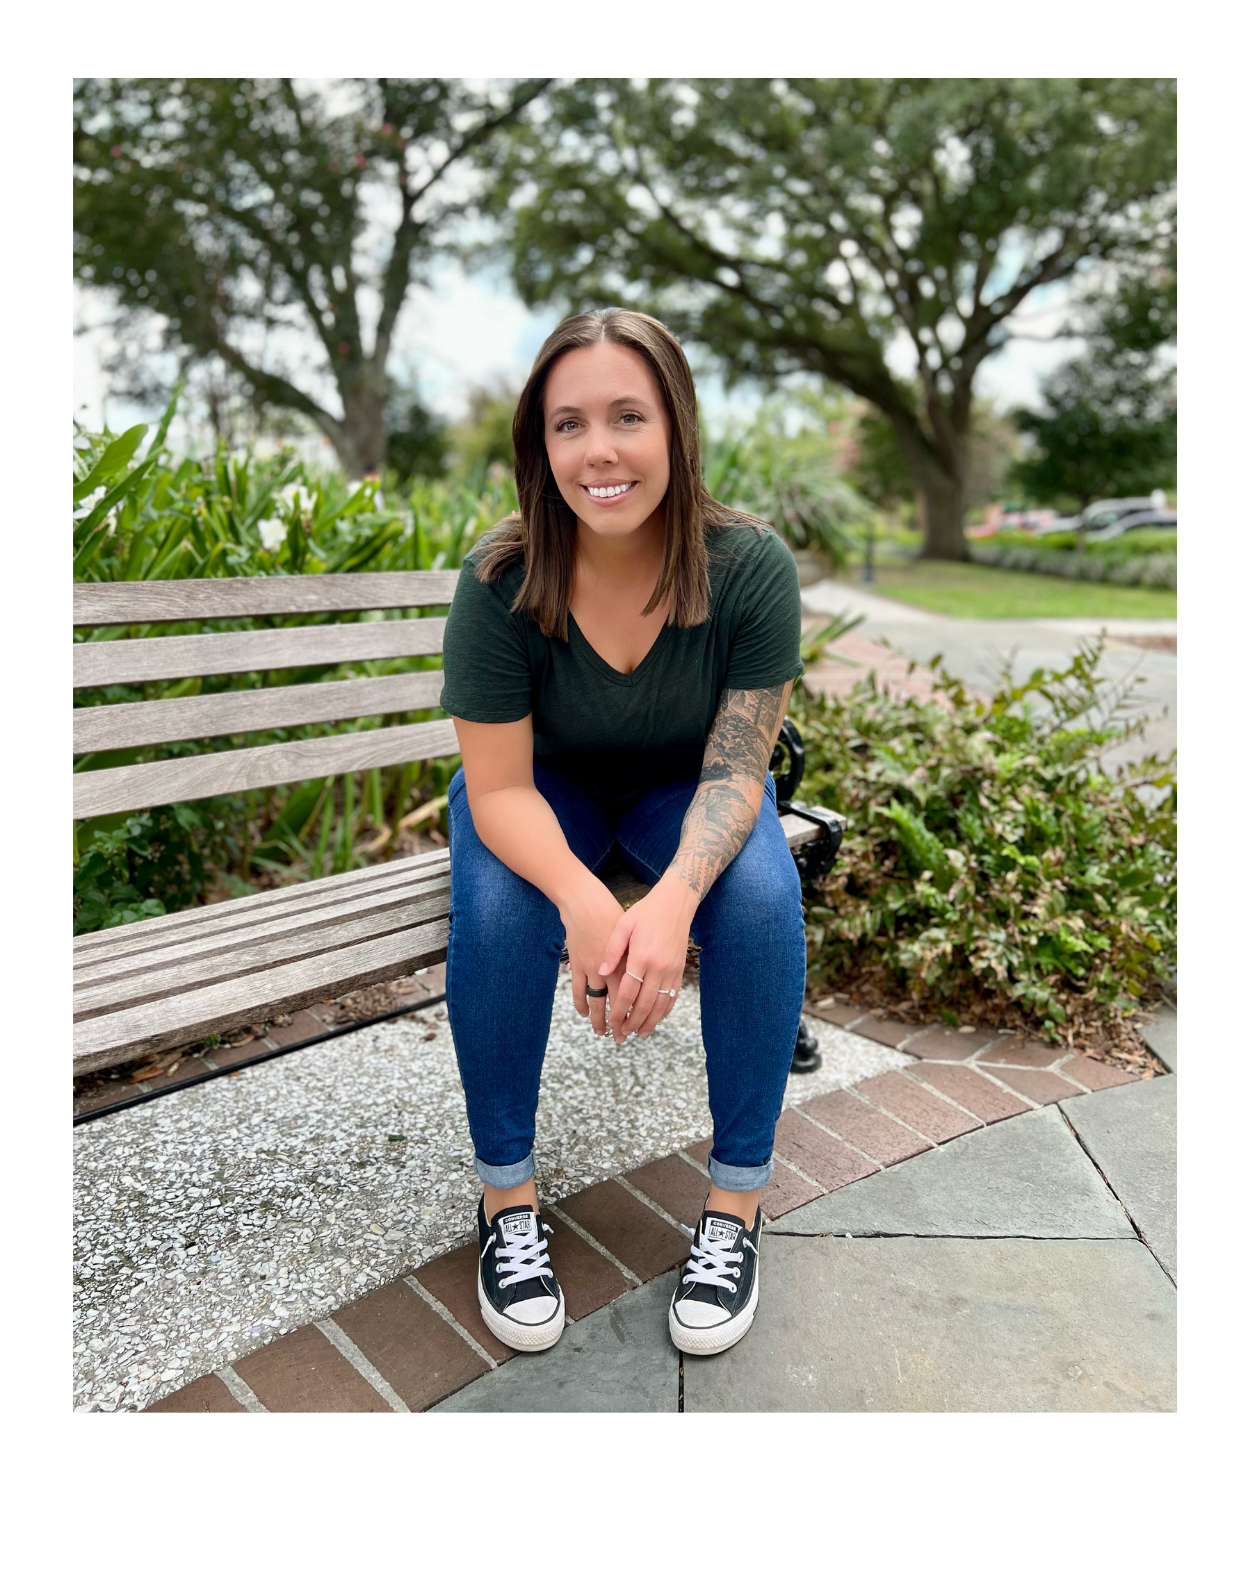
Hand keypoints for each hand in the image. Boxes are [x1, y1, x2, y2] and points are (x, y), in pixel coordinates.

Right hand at [560, 878, 627, 1036]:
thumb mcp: (632, 932)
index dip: (636, 1015)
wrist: (585, 901)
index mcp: (630, 961)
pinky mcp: (577, 964)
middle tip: (621, 1038)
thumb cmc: (612, 913)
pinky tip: (584, 1013)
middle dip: (620, 1024)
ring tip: (602, 1032)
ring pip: (597, 1001)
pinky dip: (581, 1003)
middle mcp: (612, 968)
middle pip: (618, 1004)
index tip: (637, 1029)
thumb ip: (636, 957)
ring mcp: (592, 967)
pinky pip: (578, 990)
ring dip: (599, 1019)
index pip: (636, 996)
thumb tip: (641, 978)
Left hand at [598, 873, 698, 1042]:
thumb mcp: (624, 925)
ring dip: (651, 1022)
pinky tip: (657, 1018)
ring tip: (640, 1034)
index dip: (619, 1011)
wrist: (676, 903)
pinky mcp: (680, 969)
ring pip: (661, 1004)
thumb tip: (602, 972)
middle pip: (645, 1004)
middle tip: (623, 1035)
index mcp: (642, 957)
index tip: (612, 1023)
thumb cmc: (646, 912)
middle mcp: (659, 967)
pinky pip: (673, 996)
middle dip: (633, 1022)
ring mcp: (672, 969)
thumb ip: (612, 950)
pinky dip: (665, 1010)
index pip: (628, 992)